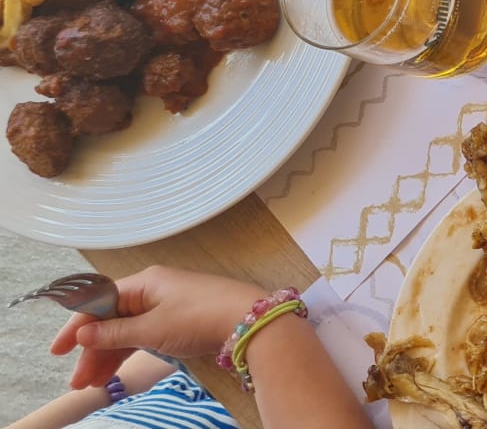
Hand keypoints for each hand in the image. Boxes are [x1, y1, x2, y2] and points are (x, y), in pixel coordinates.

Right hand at [49, 266, 267, 389]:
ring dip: (109, 355)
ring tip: (94, 383)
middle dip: (93, 349)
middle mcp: (155, 288)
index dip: (77, 326)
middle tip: (79, 380)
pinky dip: (131, 351)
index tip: (58, 351)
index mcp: (145, 282)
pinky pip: (146, 334)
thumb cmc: (201, 317)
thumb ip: (115, 333)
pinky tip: (118, 369)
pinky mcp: (181, 319)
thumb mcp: (152, 329)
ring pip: (129, 329)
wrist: (250, 321)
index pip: (100, 301)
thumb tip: (82, 334)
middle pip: (112, 318)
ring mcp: (169, 304)